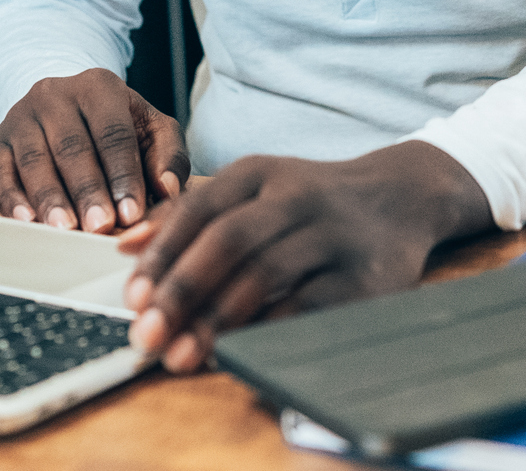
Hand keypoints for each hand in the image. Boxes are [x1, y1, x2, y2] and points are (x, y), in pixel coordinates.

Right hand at [0, 68, 188, 233]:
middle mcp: (55, 94)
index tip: (131, 213)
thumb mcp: (151, 130)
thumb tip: (169, 189)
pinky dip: (11, 197)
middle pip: (72, 147)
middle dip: (87, 191)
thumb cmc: (116, 127)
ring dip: (50, 198)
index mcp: (99, 86)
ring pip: (35, 159)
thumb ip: (168, 156)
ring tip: (65, 228)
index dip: (123, 175)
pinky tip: (26, 220)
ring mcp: (21, 116)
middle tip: (99, 226)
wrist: (65, 107)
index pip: (113, 133)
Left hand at [113, 141, 491, 372]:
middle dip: (182, 292)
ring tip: (183, 354)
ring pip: (266, 273)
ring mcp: (332, 233)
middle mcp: (296, 195)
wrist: (401, 198)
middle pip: (229, 240)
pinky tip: (238, 351)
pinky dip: (268, 330)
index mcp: (259, 171)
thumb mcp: (251, 191)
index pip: (199, 209)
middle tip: (148, 336)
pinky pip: (308, 306)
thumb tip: (124, 246)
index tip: (133, 301)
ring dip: (218, 319)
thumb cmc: (309, 202)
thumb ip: (186, 215)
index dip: (162, 255)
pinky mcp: (364, 274)